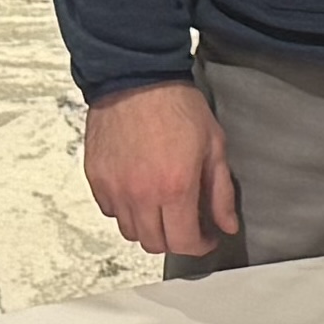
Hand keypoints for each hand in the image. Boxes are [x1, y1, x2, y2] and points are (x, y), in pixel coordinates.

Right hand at [84, 79, 238, 260]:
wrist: (136, 77)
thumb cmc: (176, 105)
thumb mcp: (213, 145)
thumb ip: (220, 191)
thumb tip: (227, 224)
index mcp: (175, 188)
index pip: (184, 242)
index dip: (199, 246)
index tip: (206, 237)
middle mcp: (141, 194)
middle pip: (155, 244)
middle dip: (175, 239)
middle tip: (186, 222)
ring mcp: (115, 188)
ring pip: (130, 232)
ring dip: (149, 227)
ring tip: (162, 207)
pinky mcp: (97, 178)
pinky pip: (110, 211)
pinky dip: (125, 210)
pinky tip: (139, 192)